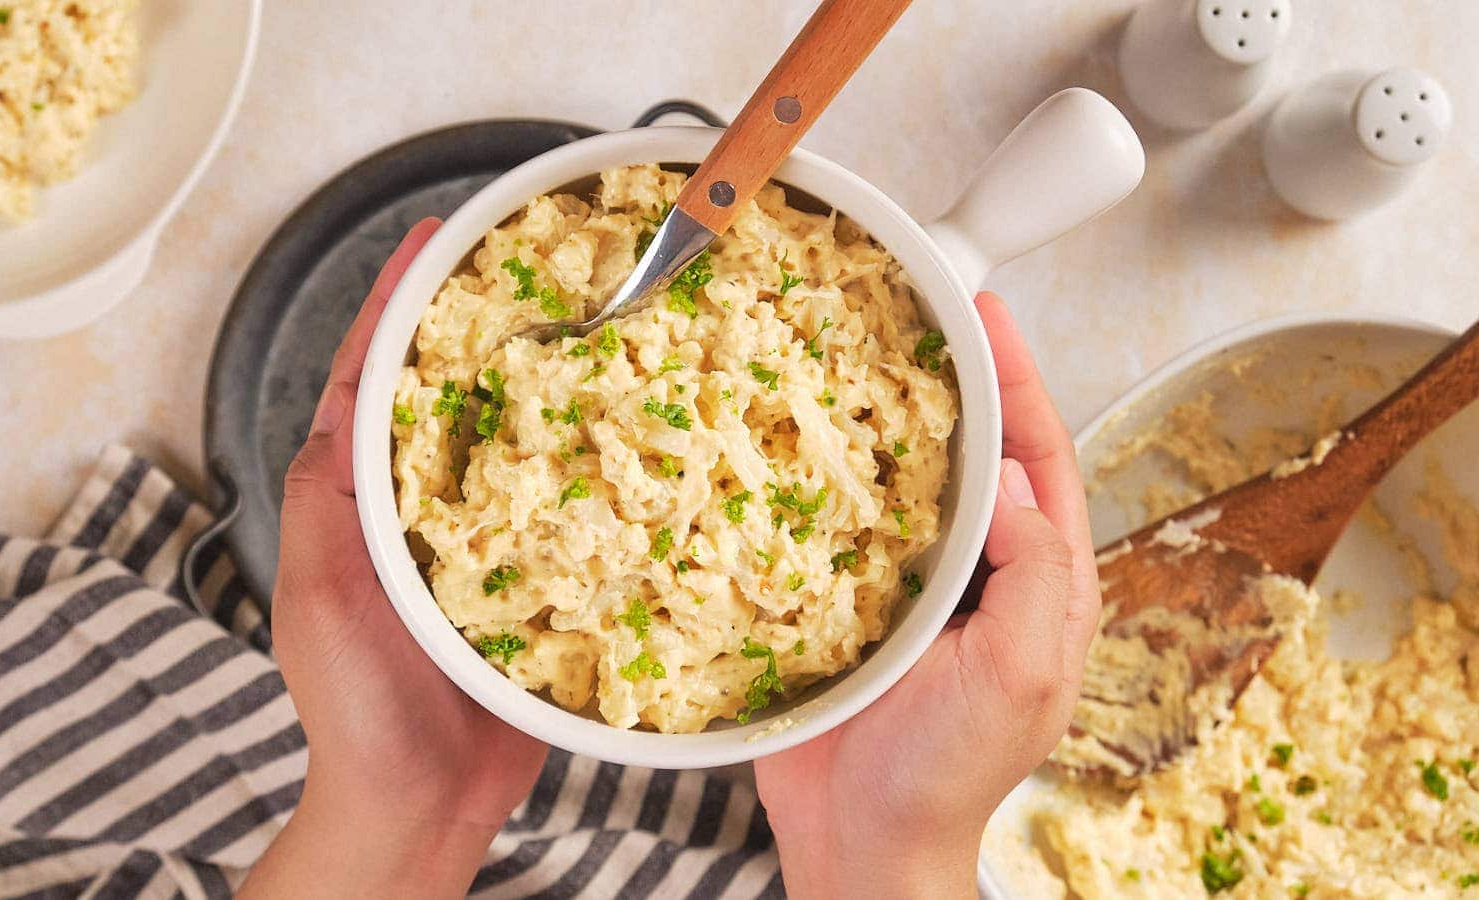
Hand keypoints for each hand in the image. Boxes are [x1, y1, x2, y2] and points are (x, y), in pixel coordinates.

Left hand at [239, 219, 546, 898]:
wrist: (422, 806)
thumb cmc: (358, 713)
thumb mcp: (322, 599)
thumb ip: (327, 503)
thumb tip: (341, 406)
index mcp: (360, 498)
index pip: (373, 379)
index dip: (397, 305)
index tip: (432, 238)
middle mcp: (421, 507)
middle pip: (454, 394)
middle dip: (483, 325)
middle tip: (534, 262)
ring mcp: (482, 542)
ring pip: (518, 443)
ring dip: (548, 383)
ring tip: (596, 323)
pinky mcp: (535, 579)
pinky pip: (567, 509)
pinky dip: (595, 465)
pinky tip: (634, 432)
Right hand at [753, 292, 1102, 898]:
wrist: (860, 843)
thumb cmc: (946, 775)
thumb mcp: (1020, 670)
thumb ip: (1034, 571)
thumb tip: (1010, 474)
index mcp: (1040, 583)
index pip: (1040, 457)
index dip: (1019, 380)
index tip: (988, 313)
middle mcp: (980, 573)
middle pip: (972, 453)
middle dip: (949, 381)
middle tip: (911, 313)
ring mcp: (912, 586)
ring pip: (904, 480)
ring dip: (880, 421)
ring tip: (847, 358)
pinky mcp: (848, 603)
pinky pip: (840, 524)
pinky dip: (822, 479)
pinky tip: (792, 443)